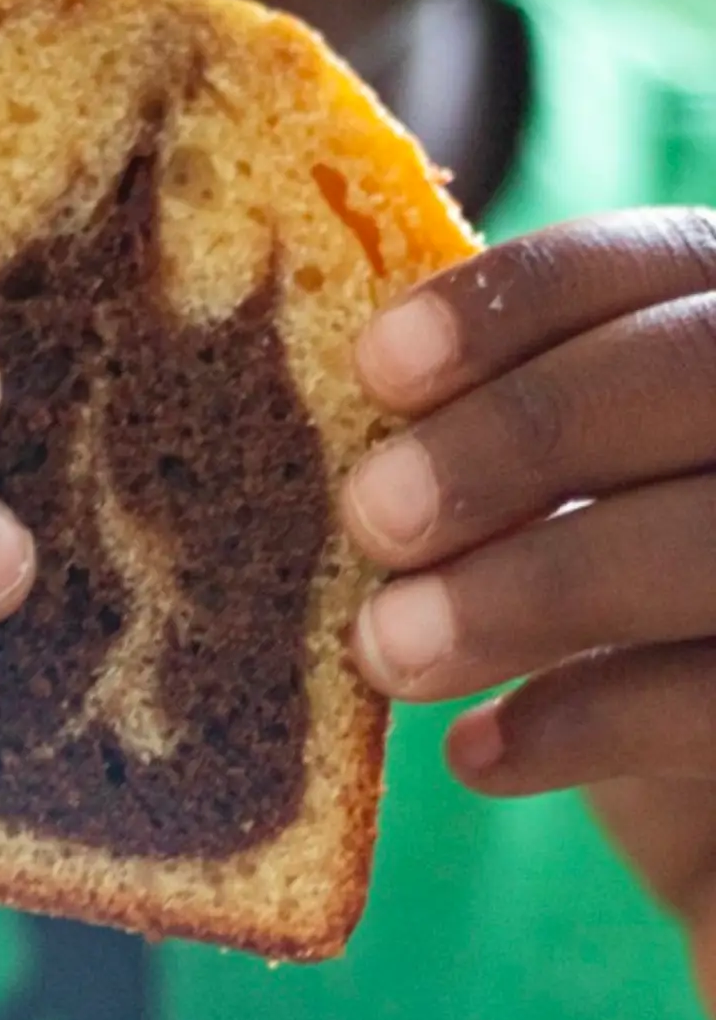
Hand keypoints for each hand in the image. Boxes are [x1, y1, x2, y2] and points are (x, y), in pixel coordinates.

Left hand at [341, 207, 715, 1004]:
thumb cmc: (622, 647)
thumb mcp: (557, 525)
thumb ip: (491, 460)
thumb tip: (340, 442)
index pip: (659, 264)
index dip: (518, 302)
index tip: (374, 367)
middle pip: (699, 372)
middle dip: (522, 435)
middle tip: (372, 516)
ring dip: (534, 587)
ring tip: (385, 650)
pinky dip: (585, 723)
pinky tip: (476, 755)